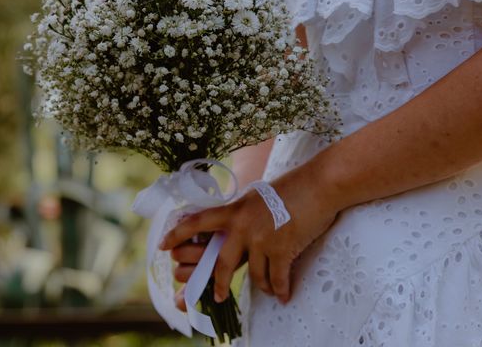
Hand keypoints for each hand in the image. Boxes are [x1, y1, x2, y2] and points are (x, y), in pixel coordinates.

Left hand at [160, 165, 339, 303]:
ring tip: (269, 290)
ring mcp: (262, 239)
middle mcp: (242, 226)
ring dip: (262, 286)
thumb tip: (234, 229)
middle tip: (215, 296)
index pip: (198, 222)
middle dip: (217, 283)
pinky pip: (277, 279)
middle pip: (221, 263)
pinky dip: (281, 290)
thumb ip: (242, 214)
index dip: (177, 234)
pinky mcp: (282, 250)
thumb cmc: (292, 187)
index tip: (163, 246)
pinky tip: (283, 295)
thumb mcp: (257, 197)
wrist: (319, 185)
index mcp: (234, 210)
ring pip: (254, 276)